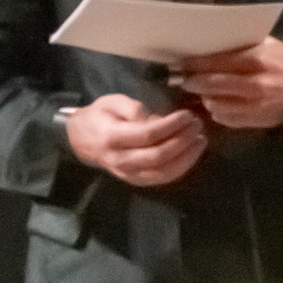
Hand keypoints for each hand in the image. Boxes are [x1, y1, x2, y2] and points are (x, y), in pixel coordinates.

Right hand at [62, 91, 206, 187]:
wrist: (82, 140)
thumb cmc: (100, 116)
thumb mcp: (111, 102)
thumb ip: (133, 108)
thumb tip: (155, 119)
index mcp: (112, 137)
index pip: (148, 135)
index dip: (171, 125)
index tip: (187, 115)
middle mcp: (120, 159)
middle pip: (158, 156)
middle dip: (182, 141)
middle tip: (197, 125)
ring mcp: (127, 173)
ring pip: (162, 172)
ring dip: (186, 158)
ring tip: (200, 140)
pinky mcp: (135, 180)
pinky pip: (161, 179)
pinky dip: (181, 168)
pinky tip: (191, 154)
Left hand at [172, 35, 282, 129]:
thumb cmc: (279, 62)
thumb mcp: (266, 45)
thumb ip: (240, 44)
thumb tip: (204, 43)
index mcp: (259, 60)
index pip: (220, 61)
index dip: (197, 63)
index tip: (183, 62)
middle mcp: (259, 84)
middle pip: (215, 84)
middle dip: (195, 82)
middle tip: (184, 79)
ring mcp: (258, 105)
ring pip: (217, 104)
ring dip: (205, 98)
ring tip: (201, 92)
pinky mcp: (257, 121)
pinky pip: (226, 118)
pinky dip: (217, 111)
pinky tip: (215, 104)